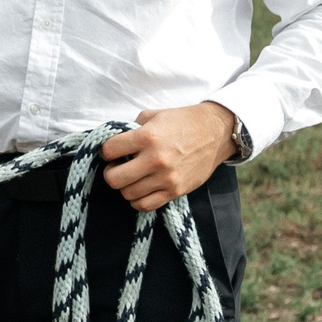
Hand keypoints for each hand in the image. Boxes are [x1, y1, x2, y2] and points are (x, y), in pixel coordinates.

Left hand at [100, 103, 236, 212]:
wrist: (215, 133)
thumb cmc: (182, 121)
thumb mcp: (153, 116)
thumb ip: (132, 128)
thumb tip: (115, 142)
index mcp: (147, 136)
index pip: (109, 150)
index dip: (106, 151)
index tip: (112, 151)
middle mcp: (155, 159)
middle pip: (114, 179)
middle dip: (110, 173)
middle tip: (117, 167)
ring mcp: (166, 178)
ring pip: (128, 193)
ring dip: (125, 186)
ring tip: (131, 177)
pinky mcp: (175, 191)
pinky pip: (145, 205)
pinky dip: (137, 200)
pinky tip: (140, 190)